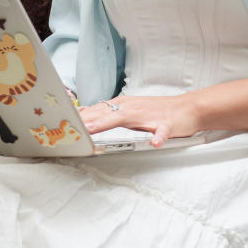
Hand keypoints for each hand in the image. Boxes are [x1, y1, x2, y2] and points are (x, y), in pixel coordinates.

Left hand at [78, 95, 201, 148]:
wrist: (187, 109)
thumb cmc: (158, 111)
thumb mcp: (130, 110)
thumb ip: (110, 113)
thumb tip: (86, 114)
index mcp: (123, 105)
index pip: (96, 110)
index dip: (78, 116)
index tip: (60, 121)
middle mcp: (132, 107)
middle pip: (104, 113)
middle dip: (86, 120)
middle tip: (68, 127)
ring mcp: (149, 115)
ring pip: (126, 118)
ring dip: (108, 123)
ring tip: (93, 129)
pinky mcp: (166, 125)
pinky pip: (161, 132)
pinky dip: (158, 137)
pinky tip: (155, 142)